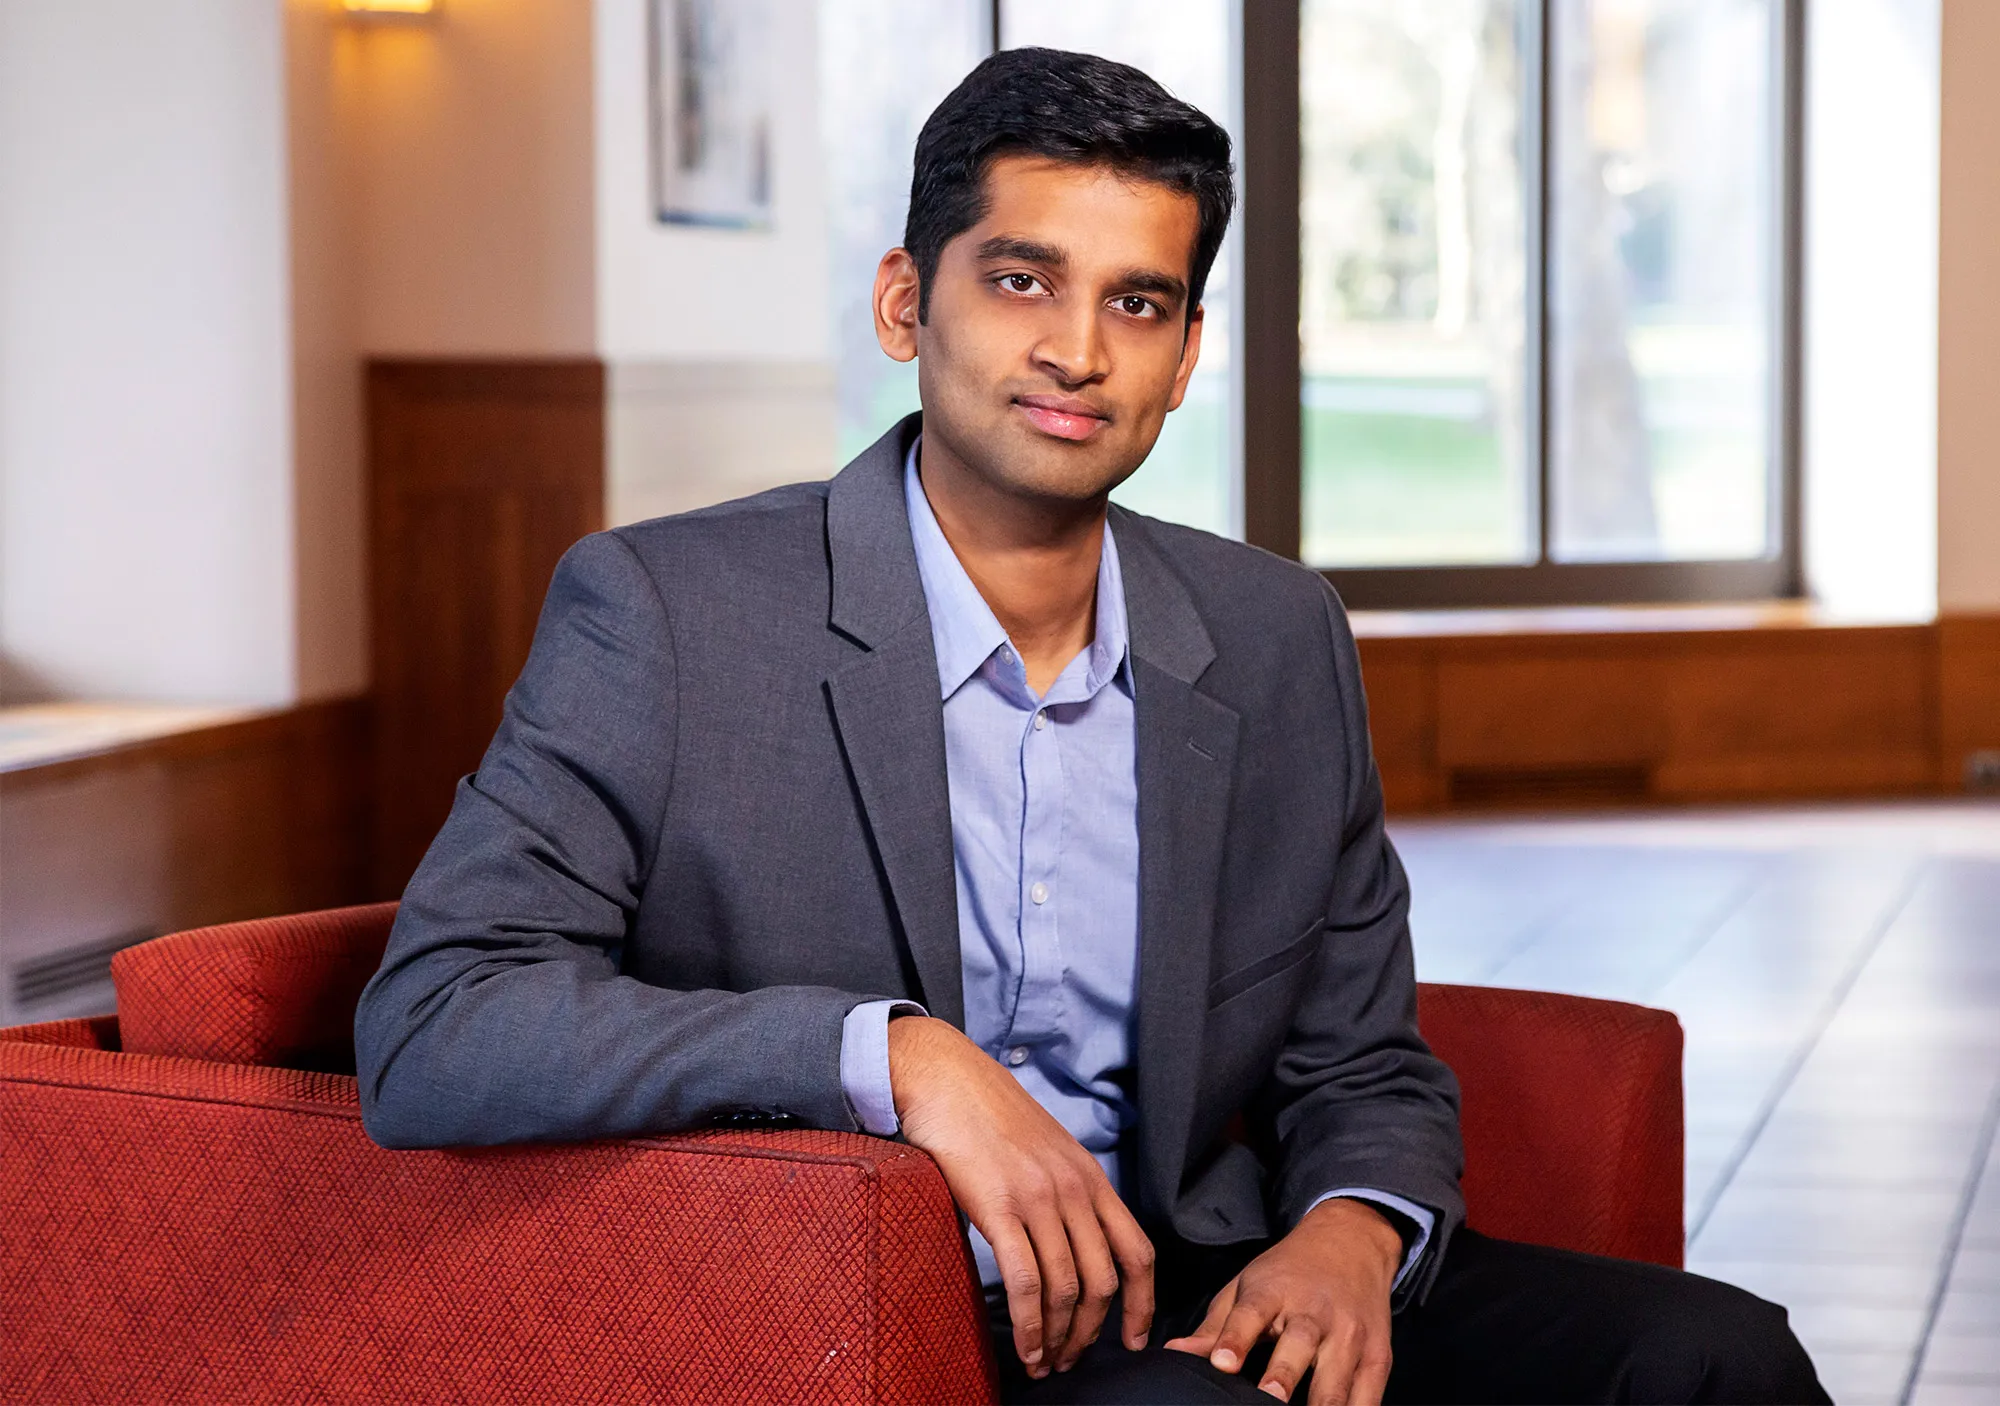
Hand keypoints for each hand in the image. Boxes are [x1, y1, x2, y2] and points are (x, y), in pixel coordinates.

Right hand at [888, 1015, 1154, 1376]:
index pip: (1137, 1251)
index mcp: (1091, 1177)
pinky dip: (1030, 1325)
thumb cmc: (987, 1115)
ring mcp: (1039, 1198)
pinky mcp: (999, 1206)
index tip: (1135, 1339)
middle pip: (1104, 1280)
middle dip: (1091, 1332)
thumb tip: (1066, 1245)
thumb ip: (1063, 1192)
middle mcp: (1075, 1189)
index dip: (1143, 1304)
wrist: (945, 1077)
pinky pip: (1026, 1281)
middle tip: (1072, 1359)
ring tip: (1043, 1362)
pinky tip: (1025, 1346)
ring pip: (1067, 1287)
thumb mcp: (1046, 1151)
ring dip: (1058, 1337)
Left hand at [1164, 1197, 1399, 1404]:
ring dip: (1322, 1404)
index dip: (1236, 1338)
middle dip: (1283, 1375)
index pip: (1252, 1313)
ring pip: (1336, 1379)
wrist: (1351, 1242)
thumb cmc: (1288, 1272)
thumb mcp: (1246, 1285)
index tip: (1222, 1363)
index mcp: (1274, 1291)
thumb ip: (1214, 1327)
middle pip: (1298, 1345)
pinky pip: (1369, 1396)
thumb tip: (1173, 1354)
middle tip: (1269, 1396)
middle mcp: (1314, 1312)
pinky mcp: (1379, 1356)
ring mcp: (1350, 1335)